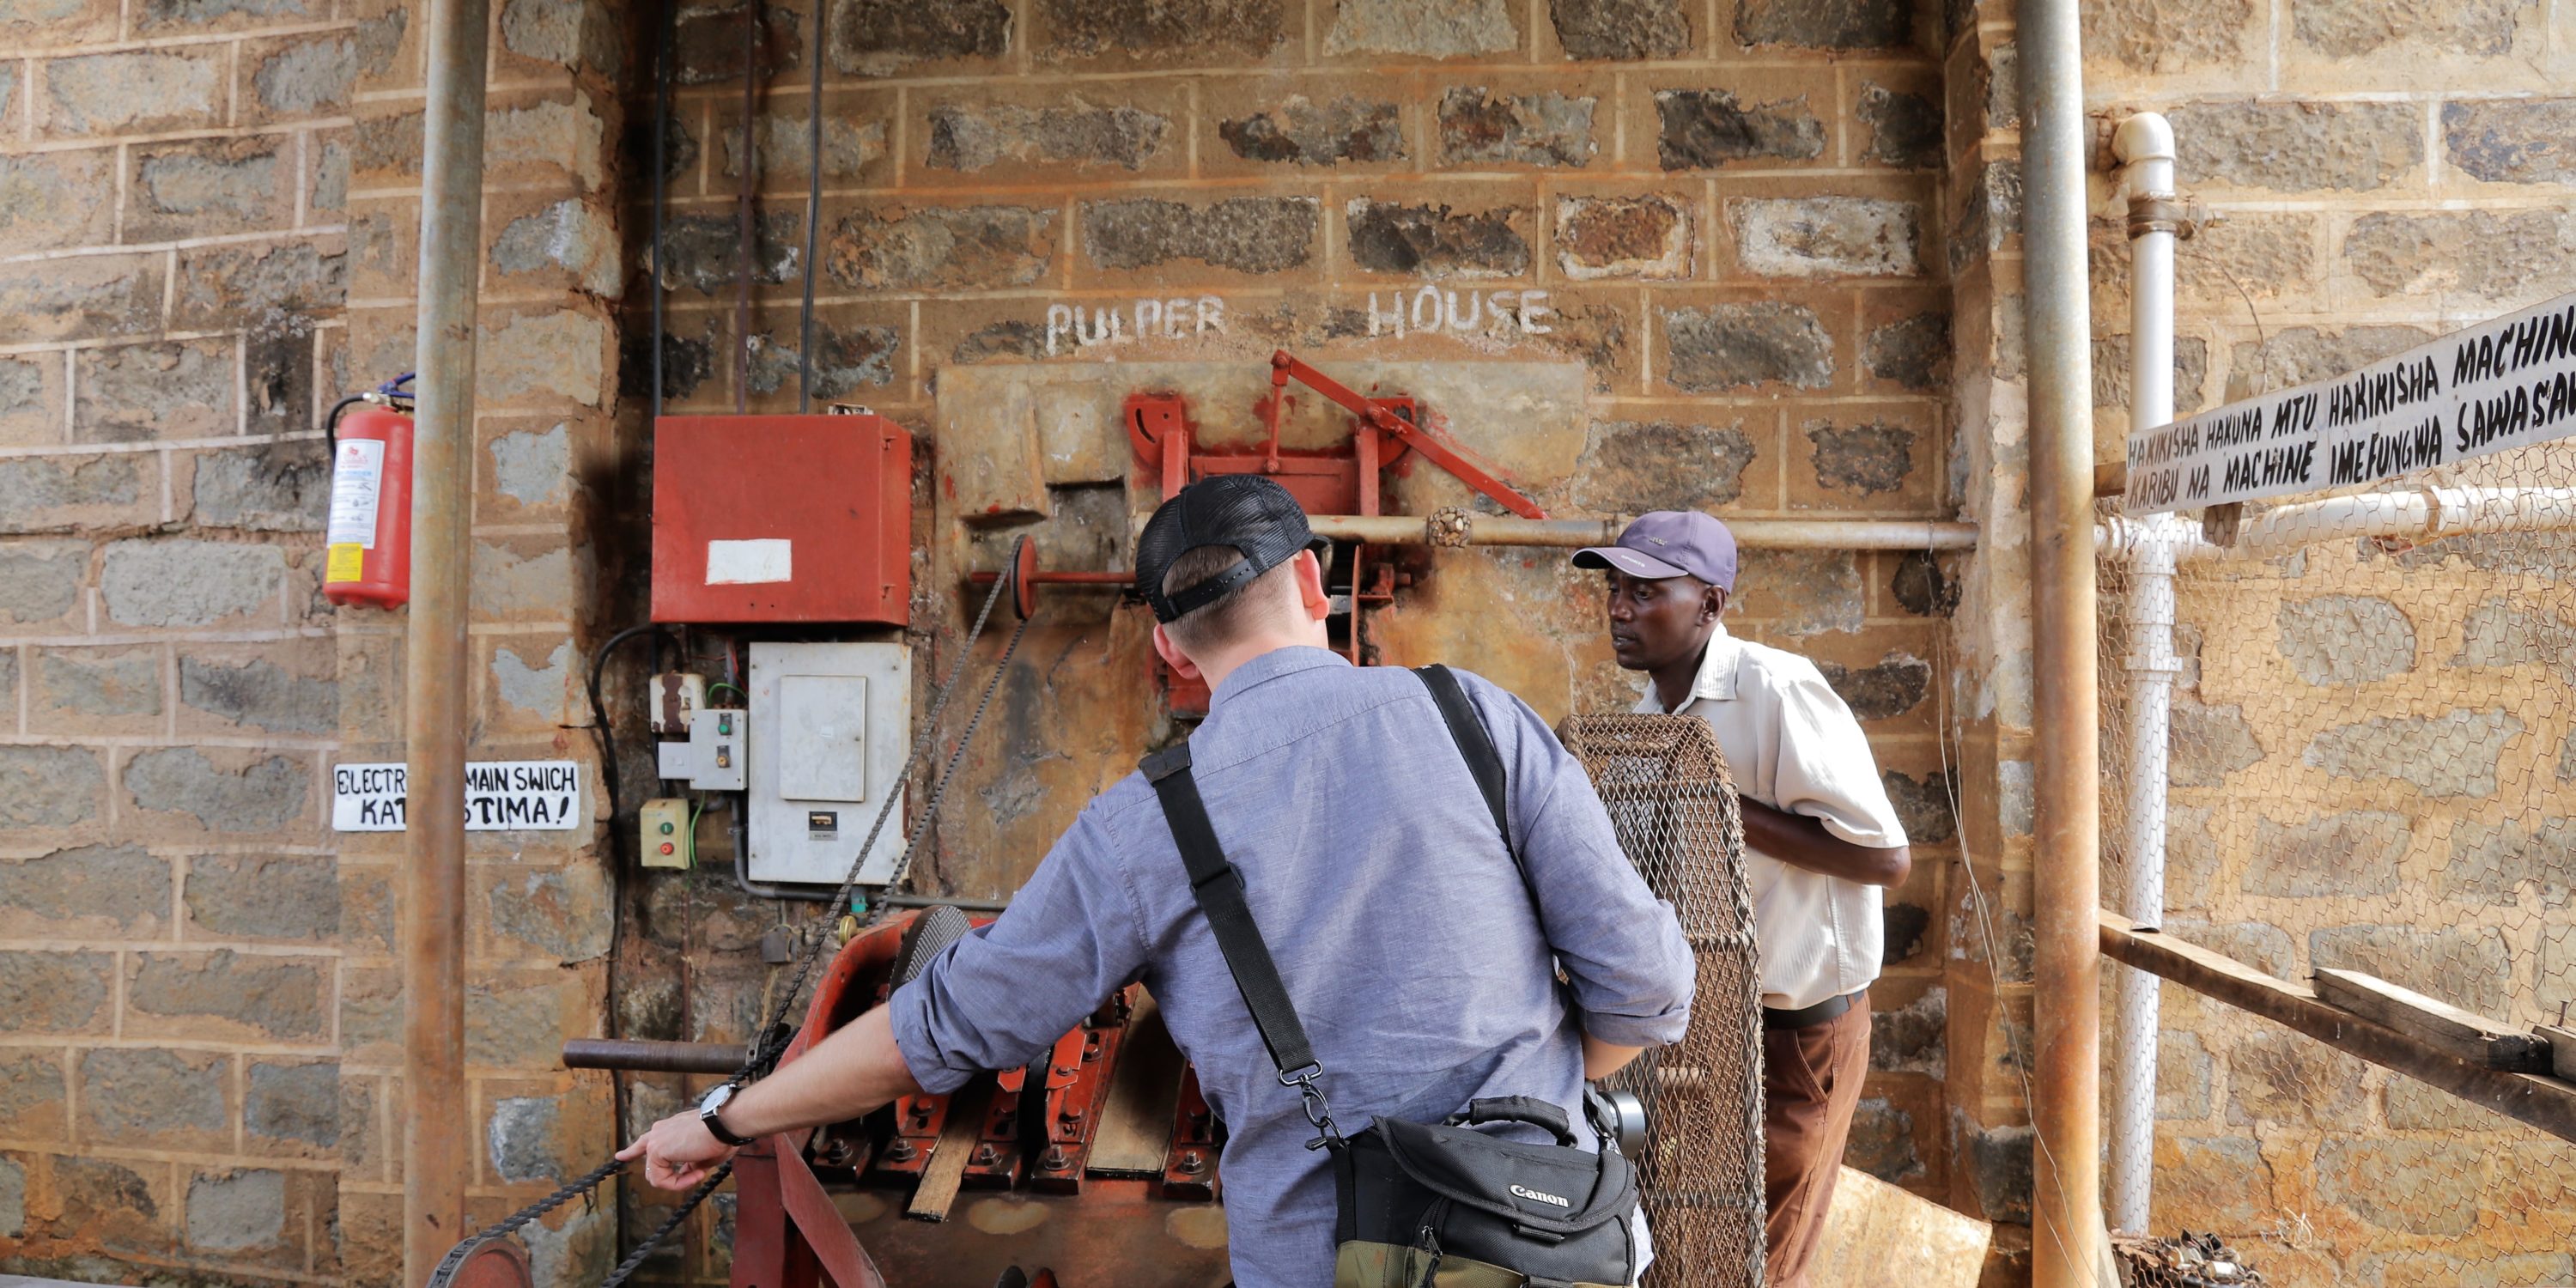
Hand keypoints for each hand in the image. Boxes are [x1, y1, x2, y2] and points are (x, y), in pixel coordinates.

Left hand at [617, 1109, 737, 1190]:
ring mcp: (655, 1140)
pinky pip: (660, 1179)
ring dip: (679, 1181)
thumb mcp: (704, 1153)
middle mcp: (659, 1131)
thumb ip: (692, 1162)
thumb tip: (689, 1171)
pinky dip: (678, 1183)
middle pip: (649, 1162)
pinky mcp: (655, 1150)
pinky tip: (695, 1175)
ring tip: (699, 1174)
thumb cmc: (722, 1135)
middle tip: (693, 1176)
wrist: (723, 1124)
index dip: (632, 1150)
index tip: (620, 1156)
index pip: (646, 1140)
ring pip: (656, 1175)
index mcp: (670, 1128)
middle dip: (668, 1177)